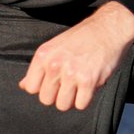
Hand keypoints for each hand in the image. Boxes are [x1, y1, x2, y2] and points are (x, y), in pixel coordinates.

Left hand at [19, 2, 133, 111]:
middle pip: (46, 99)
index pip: (31, 88)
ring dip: (71, 100)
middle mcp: (54, 64)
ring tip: (79, 87)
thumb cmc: (83, 37)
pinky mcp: (88, 80)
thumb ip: (39, 68)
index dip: (43, 88)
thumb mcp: (55, 47)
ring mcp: (71, 73)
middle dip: (58, 95)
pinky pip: (81, 105)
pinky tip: (89, 87)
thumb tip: (23, 85)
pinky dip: (85, 100)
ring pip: (62, 105)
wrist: (109, 28)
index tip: (54, 83)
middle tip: (69, 85)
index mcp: (43, 55)